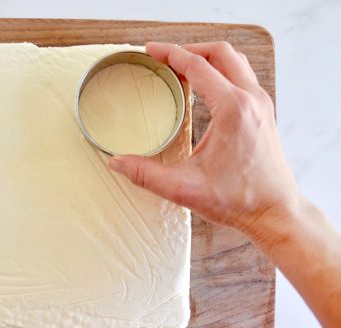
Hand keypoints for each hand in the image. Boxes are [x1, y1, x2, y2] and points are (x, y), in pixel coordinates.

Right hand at [109, 41, 300, 237]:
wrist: (275, 212)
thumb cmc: (239, 200)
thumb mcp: (184, 188)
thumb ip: (145, 174)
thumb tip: (117, 162)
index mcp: (232, 109)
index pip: (198, 66)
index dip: (170, 54)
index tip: (151, 51)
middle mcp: (251, 100)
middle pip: (220, 53)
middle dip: (189, 49)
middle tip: (164, 57)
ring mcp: (261, 105)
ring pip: (235, 62)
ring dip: (207, 58)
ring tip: (182, 67)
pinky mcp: (263, 114)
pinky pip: (242, 77)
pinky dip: (221, 72)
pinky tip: (204, 87)